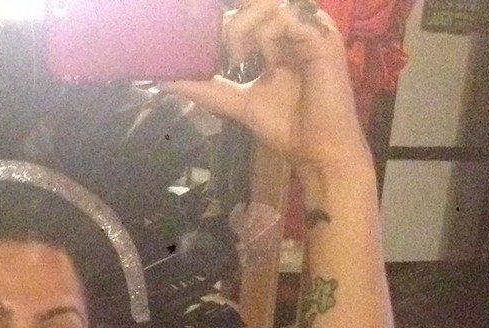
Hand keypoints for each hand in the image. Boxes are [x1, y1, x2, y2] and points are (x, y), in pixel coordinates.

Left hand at [167, 0, 369, 181]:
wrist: (315, 151)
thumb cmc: (286, 126)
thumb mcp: (237, 102)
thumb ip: (206, 87)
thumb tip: (166, 81)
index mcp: (282, 38)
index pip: (250, 10)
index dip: (226, 21)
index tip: (204, 44)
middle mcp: (298, 28)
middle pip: (258, 1)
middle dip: (232, 21)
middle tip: (224, 52)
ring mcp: (312, 30)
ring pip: (270, 3)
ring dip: (244, 25)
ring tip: (238, 58)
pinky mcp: (323, 38)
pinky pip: (286, 16)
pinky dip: (265, 33)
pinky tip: (259, 60)